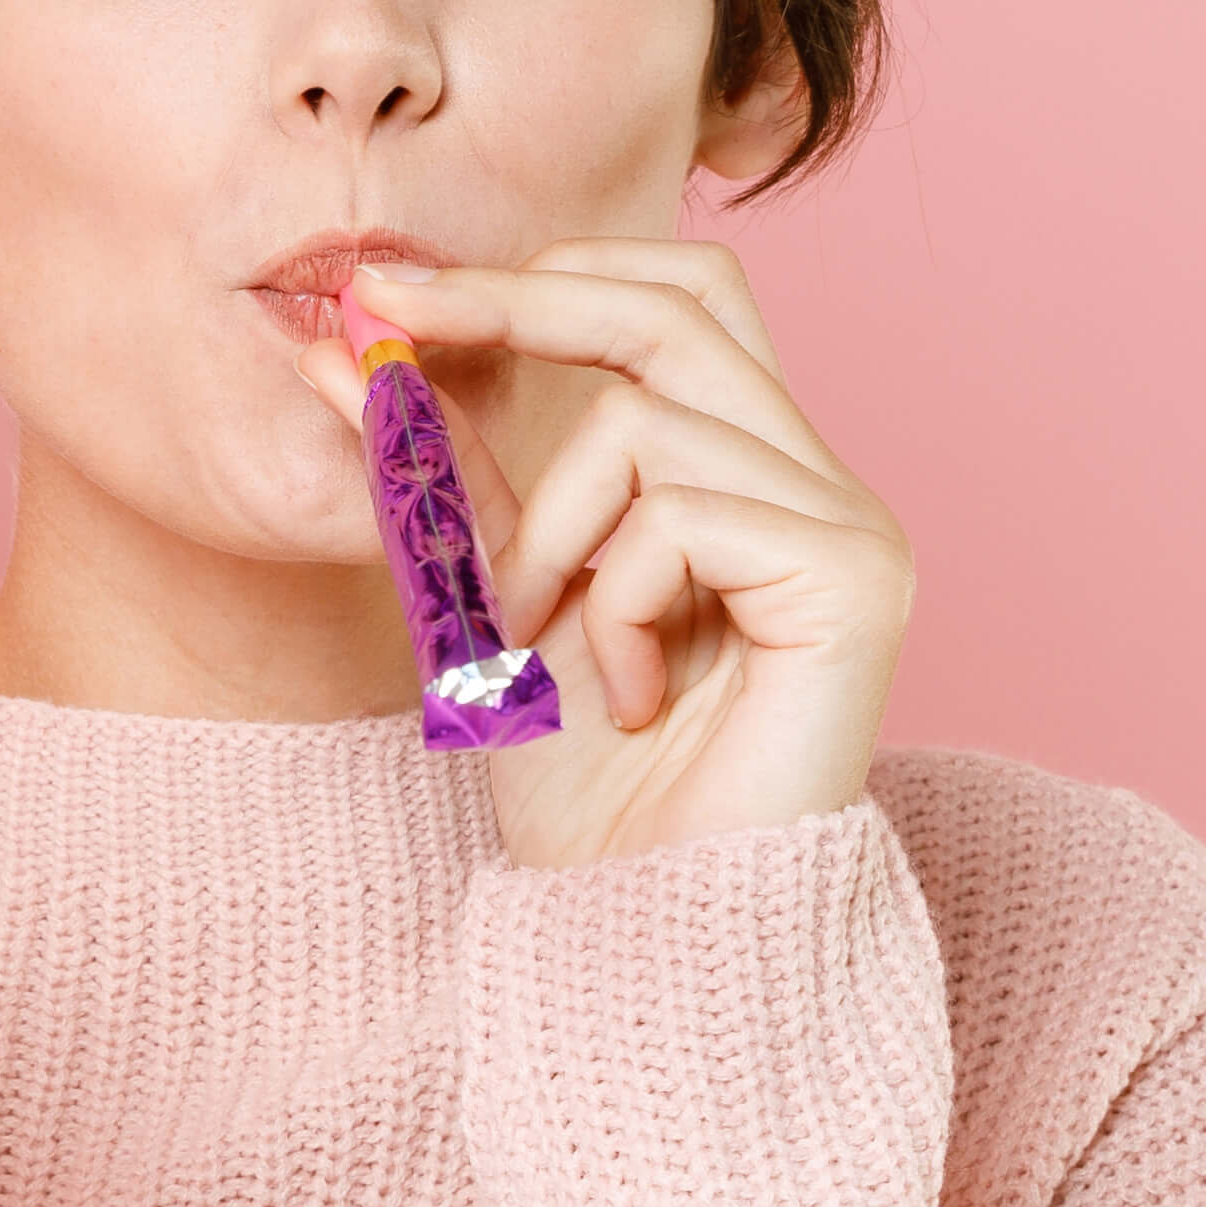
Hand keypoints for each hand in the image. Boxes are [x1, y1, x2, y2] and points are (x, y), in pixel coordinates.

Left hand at [301, 240, 912, 868]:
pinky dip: (614, 601)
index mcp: (751, 477)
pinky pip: (682, 513)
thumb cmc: (592, 795)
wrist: (652, 933)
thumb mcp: (494, 597)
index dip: (541, 273)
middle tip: (390, 325)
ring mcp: (849, 526)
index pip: (675, 298)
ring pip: (649, 422)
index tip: (387, 289)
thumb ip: (453, 474)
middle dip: (518, 302)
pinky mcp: (855, 578)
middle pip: (680, 303)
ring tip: (548, 647)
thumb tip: (350, 351)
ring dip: (550, 533)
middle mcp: (819, 484)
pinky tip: (632, 694)